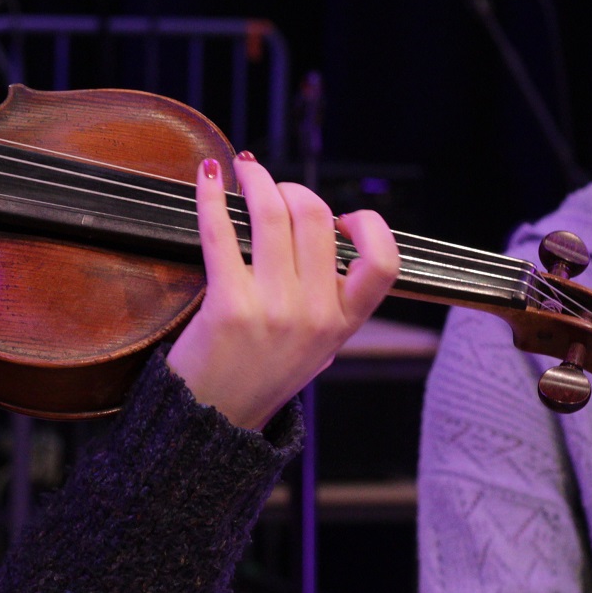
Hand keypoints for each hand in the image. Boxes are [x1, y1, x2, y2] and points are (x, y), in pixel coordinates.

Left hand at [166, 151, 398, 429]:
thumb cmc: (259, 376)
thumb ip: (331, 303)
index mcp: (344, 323)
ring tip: (242, 170)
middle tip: (271, 186)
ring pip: (273, 215)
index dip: (368, 225)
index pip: (384, 263)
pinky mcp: (229, 306)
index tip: (341, 216)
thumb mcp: (316, 347)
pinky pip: (221, 232)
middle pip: (317, 218)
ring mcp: (275, 310)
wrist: (213, 422)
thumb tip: (332, 239)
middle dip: (292, 189)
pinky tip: (207, 177)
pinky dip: (210, 196)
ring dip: (255, 179)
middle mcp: (316, 315)